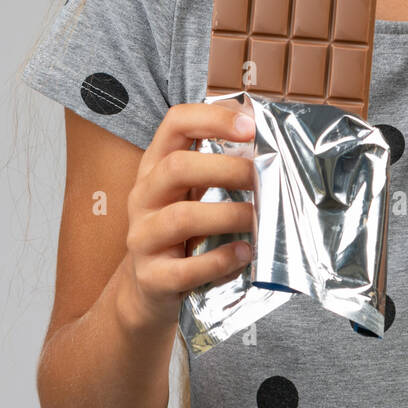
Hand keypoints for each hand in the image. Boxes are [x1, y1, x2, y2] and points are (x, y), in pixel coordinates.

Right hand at [122, 101, 257, 329]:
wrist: (148, 288)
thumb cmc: (182, 231)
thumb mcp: (193, 190)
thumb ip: (220, 163)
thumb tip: (265, 132)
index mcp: (155, 166)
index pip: (175, 124)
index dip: (213, 118)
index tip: (250, 127)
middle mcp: (143, 196)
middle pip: (176, 167)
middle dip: (227, 169)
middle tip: (261, 177)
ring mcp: (143, 237)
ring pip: (181, 217)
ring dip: (229, 215)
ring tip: (258, 218)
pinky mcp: (152, 277)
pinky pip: (185, 269)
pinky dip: (220, 260)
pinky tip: (245, 253)